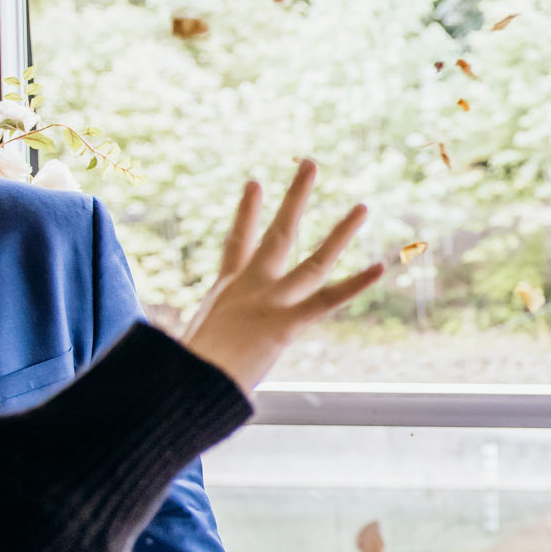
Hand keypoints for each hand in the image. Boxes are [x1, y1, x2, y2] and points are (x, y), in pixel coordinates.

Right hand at [177, 160, 383, 392]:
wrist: (178, 388)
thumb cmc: (177, 377)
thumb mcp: (185, 350)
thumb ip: (192, 343)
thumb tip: (169, 358)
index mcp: (225, 292)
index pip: (237, 243)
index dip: (247, 213)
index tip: (254, 183)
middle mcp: (250, 288)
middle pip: (279, 232)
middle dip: (295, 197)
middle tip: (311, 163)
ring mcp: (270, 302)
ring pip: (314, 261)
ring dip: (341, 233)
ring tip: (364, 206)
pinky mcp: (285, 324)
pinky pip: (327, 301)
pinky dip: (355, 285)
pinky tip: (380, 267)